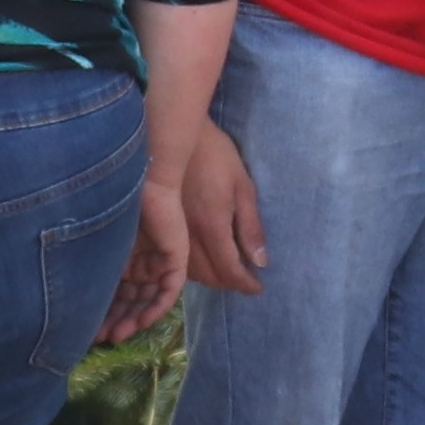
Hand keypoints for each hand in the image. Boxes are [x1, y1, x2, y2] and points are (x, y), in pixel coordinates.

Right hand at [100, 182, 187, 345]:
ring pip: (148, 298)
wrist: (133, 180)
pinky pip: (169, 290)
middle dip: (116, 320)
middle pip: (130, 299)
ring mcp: (157, 260)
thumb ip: (87, 268)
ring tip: (118, 335)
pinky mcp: (175, 257)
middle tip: (103, 338)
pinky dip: (156, 308)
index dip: (102, 312)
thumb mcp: (95, 244)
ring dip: (134, 319)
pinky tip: (141, 322)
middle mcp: (139, 260)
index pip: (114, 291)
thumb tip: (65, 301)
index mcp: (120, 256)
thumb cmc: (106, 205)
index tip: (88, 331)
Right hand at [173, 125, 268, 295]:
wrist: (177, 136)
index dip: (245, 284)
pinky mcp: (163, 225)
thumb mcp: (243, 187)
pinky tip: (205, 259)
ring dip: (212, 278)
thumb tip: (261, 262)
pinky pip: (178, 259)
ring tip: (228, 272)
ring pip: (191, 272)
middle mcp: (188, 235)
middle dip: (230, 283)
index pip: (229, 270)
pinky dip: (194, 268)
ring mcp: (172, 231)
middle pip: (209, 276)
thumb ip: (251, 227)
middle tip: (246, 280)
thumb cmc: (216, 156)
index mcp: (212, 226)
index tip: (258, 288)